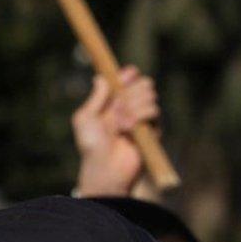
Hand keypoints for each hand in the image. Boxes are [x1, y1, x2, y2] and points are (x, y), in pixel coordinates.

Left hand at [73, 67, 158, 196]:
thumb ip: (96, 97)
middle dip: (132, 90)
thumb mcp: (85, 118)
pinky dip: (140, 116)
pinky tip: (129, 128)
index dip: (129, 75)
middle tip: (119, 105)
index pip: (127, 81)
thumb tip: (102, 77)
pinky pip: (154, 112)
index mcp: (113, 103)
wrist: (105, 168)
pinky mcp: (153, 131)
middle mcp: (130, 108)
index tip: (130, 73)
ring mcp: (143, 119)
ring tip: (122, 123)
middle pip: (144, 85)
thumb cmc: (91, 146)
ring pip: (150, 96)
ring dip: (134, 106)